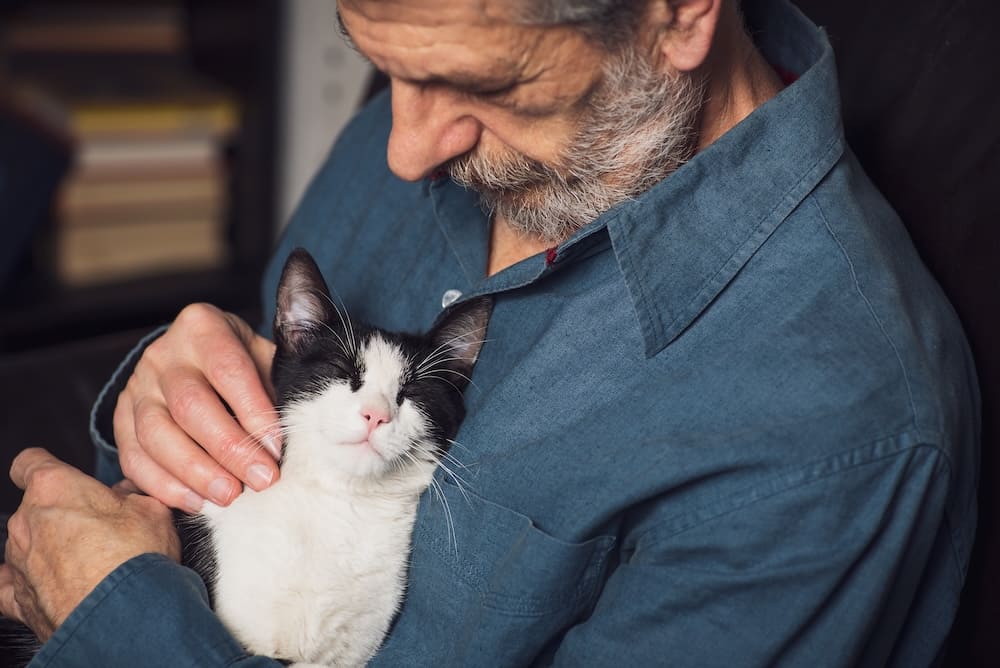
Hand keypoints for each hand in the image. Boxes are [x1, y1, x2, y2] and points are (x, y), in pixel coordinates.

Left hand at [0, 449, 180, 641]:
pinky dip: (28, 584)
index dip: (46, 467)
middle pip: (36, 507)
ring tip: (92, 563)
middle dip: (64, 513)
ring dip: (53, 549)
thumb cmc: (135, 557)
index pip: (30, 462)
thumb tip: (132, 494)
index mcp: (55, 487)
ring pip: (29, 544)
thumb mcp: (153, 509)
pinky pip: (13, 585)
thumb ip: (133, 495)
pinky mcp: (17, 598)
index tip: (62, 475)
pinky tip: (51, 586)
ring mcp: (19, 560)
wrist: (124, 614)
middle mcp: (28, 521)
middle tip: (101, 525)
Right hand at [115, 303, 280, 511]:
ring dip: (197, 472)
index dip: (255, 413)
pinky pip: (135, 458)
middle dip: (230, 449)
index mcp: (203, 327)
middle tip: (261, 481)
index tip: (278, 448)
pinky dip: (164, 485)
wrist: (193, 358)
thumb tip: (302, 433)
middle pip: (191, 406)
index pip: (229, 371)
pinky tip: (197, 502)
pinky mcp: (120, 420)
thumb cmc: (241, 363)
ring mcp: (137, 388)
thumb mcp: (263, 357)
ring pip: (157, 435)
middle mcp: (164, 355)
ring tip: (230, 497)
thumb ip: (279, 385)